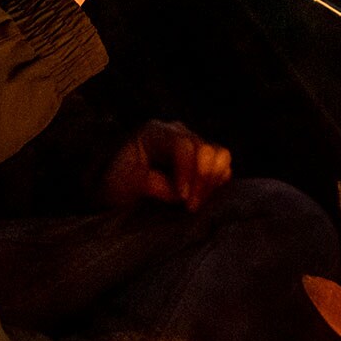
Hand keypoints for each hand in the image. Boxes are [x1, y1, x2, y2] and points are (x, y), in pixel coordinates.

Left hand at [100, 119, 231, 212]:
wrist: (117, 188)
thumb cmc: (117, 183)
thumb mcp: (125, 183)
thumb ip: (153, 184)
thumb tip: (182, 194)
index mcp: (156, 132)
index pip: (182, 145)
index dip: (187, 172)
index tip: (183, 198)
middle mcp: (179, 133)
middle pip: (205, 150)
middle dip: (201, 181)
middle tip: (190, 207)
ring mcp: (193, 144)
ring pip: (220, 155)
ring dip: (211, 182)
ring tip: (195, 204)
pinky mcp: (203, 161)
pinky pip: (223, 167)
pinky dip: (217, 184)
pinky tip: (201, 199)